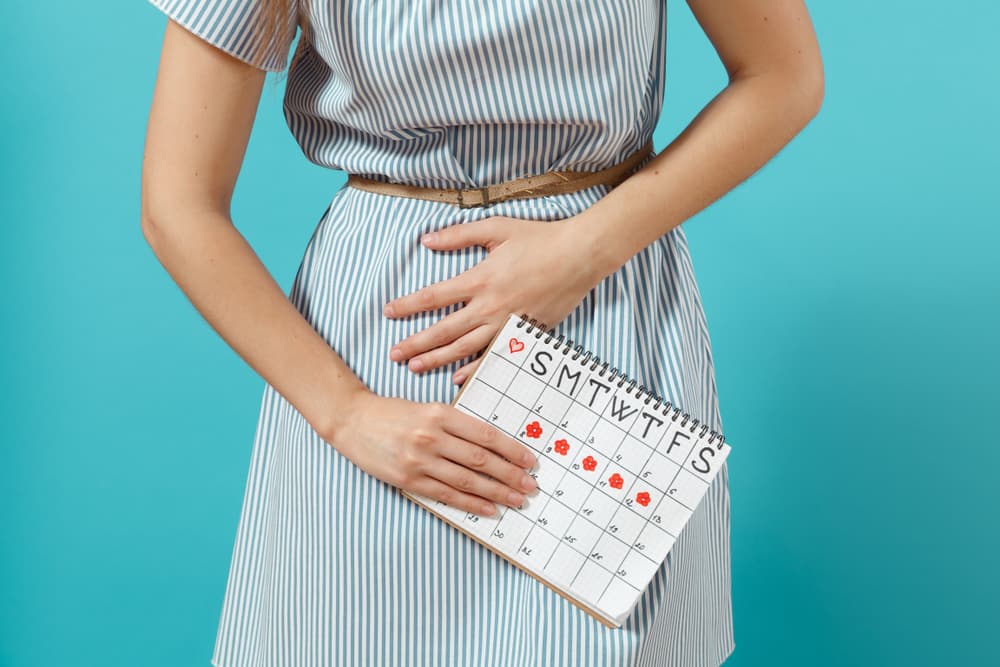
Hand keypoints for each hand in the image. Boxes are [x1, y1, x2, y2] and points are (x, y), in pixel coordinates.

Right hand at [328, 390, 540, 516]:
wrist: (353, 421)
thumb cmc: (393, 413)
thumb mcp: (427, 408)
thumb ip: (456, 424)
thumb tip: (493, 445)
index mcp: (440, 414)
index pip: (485, 435)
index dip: (511, 450)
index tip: (529, 461)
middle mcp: (432, 437)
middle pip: (481, 460)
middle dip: (510, 475)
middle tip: (531, 485)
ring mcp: (419, 460)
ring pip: (467, 480)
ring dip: (497, 492)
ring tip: (517, 499)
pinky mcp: (409, 479)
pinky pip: (447, 495)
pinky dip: (471, 504)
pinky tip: (489, 509)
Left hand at [383, 214, 603, 383]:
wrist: (579, 256)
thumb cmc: (539, 238)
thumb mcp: (496, 228)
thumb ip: (459, 235)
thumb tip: (427, 240)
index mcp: (479, 278)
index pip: (433, 296)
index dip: (408, 306)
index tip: (388, 312)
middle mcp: (490, 306)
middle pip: (443, 330)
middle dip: (415, 344)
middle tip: (393, 355)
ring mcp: (507, 324)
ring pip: (465, 348)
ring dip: (437, 359)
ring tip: (415, 367)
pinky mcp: (524, 335)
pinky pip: (495, 358)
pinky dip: (475, 370)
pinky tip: (457, 378)